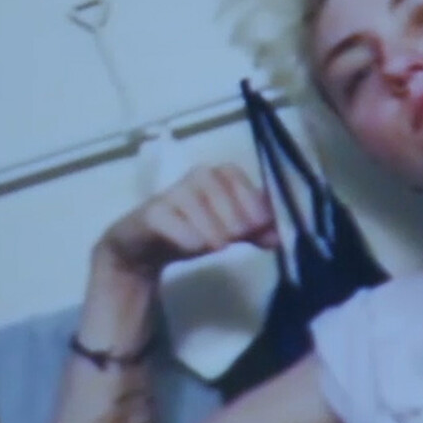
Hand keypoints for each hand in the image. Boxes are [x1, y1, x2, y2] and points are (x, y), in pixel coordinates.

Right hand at [94, 163, 278, 278]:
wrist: (143, 248)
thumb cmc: (192, 231)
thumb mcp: (229, 231)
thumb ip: (256, 232)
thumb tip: (279, 236)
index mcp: (216, 177)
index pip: (234, 174)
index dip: (248, 199)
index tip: (257, 227)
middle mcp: (192, 179)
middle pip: (217, 187)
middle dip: (232, 217)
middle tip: (235, 239)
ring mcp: (168, 195)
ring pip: (193, 202)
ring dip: (211, 227)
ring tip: (217, 246)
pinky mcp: (148, 215)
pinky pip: (167, 218)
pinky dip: (184, 234)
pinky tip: (194, 247)